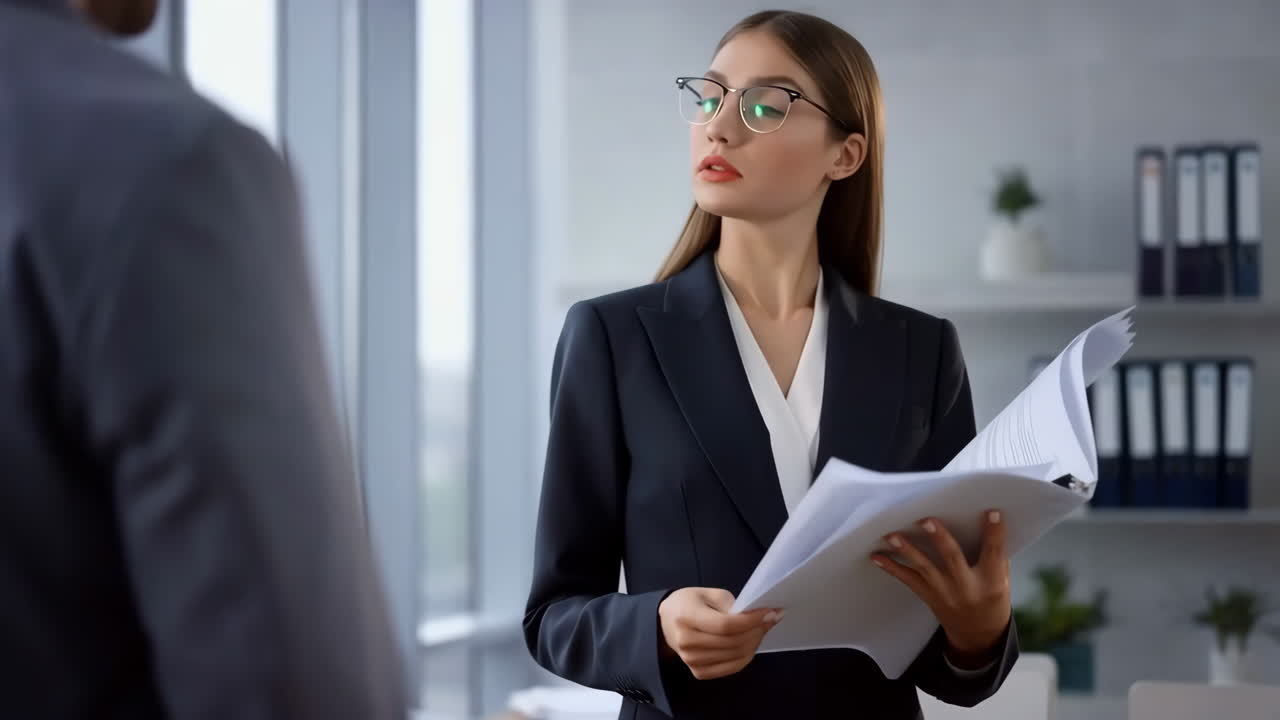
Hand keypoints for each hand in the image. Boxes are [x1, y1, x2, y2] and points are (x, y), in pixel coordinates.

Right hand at [658, 587, 781, 679]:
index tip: (770, 612)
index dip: (751, 620)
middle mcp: (687, 642)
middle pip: (733, 642)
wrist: (667, 622)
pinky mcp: (698, 672)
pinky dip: (747, 656)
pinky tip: (752, 643)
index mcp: (686, 617)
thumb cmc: (688, 603)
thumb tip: (755, 616)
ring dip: (755, 642)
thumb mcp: (708, 593)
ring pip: (736, 655)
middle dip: (758, 630)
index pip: (726, 625)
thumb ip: (730, 604)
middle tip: (771, 618)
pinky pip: (731, 668)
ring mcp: (691, 660)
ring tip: (762, 628)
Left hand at [870, 510, 1010, 664]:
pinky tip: (876, 556)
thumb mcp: (1002, 580)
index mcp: (992, 582)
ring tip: (892, 536)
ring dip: (907, 550)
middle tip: (927, 520)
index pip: (994, 553)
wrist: (978, 635)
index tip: (992, 513)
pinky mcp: (929, 596)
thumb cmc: (992, 599)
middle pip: (952, 559)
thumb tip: (982, 522)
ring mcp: (945, 593)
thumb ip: (994, 557)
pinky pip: (908, 580)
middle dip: (939, 538)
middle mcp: (966, 587)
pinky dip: (891, 568)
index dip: (994, 533)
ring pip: (924, 569)